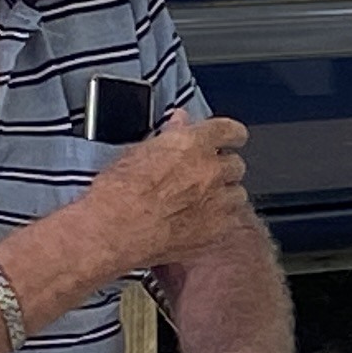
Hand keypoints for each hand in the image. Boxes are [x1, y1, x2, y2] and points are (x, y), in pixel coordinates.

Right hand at [80, 113, 256, 275]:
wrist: (113, 229)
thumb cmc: (118, 192)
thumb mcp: (138, 152)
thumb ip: (169, 136)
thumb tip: (180, 123)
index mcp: (193, 143)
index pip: (230, 131)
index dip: (232, 135)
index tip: (231, 139)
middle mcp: (211, 169)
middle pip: (235, 164)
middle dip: (223, 169)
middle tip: (204, 177)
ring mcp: (218, 200)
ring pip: (238, 194)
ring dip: (225, 196)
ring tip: (202, 203)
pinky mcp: (218, 229)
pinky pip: (232, 220)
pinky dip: (222, 221)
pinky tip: (202, 223)